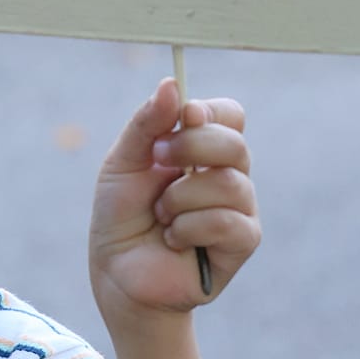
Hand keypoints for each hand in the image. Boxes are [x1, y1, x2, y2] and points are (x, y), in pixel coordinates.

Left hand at [89, 79, 260, 326]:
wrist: (117, 274)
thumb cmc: (121, 217)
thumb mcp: (122, 164)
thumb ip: (145, 125)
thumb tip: (171, 84)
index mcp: (202, 150)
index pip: (229, 115)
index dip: (209, 112)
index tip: (183, 118)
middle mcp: (227, 174)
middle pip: (235, 143)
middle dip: (190, 149)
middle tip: (159, 164)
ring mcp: (240, 208)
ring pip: (228, 184)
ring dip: (180, 199)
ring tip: (161, 216)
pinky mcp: (242, 242)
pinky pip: (229, 222)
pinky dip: (190, 228)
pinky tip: (174, 240)